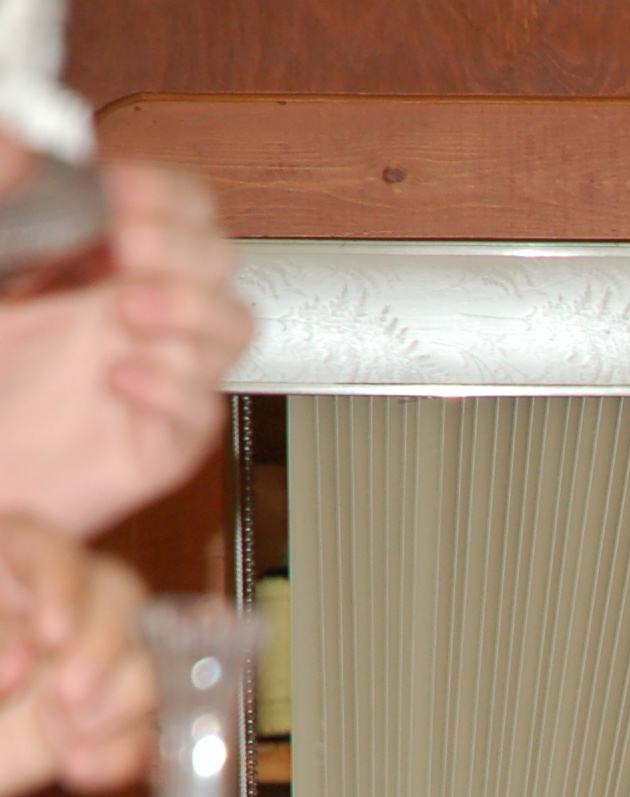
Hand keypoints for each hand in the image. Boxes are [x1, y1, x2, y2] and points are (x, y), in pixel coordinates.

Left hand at [0, 160, 253, 534]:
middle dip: (184, 247)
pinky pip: (205, 410)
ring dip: (191, 311)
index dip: (166, 192)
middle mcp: (128, 314)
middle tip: (130, 248)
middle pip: (218, 258)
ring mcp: (151, 374)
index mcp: (88, 264)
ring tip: (128, 315)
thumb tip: (22, 148)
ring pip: (233, 327)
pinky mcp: (157, 441)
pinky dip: (173, 389)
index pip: (173, 207)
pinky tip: (118, 381)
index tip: (122, 189)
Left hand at [0, 514, 153, 796]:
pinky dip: (123, 752)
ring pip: (146, 659)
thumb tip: (24, 661)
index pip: (45, 549)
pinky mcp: (102, 723)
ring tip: (74, 733)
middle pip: (116, 596)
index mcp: (2, 577)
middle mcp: (53, 614)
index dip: (61, 581)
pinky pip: (144, 731)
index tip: (52, 632)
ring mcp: (86, 669)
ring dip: (123, 700)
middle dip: (105, 645)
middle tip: (70, 692)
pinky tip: (82, 768)